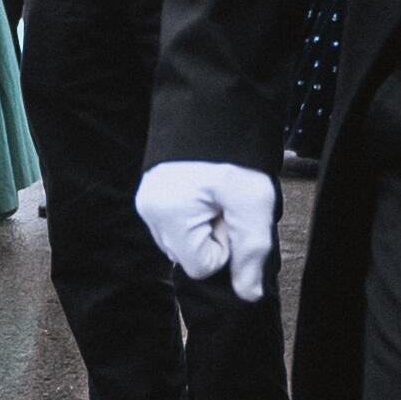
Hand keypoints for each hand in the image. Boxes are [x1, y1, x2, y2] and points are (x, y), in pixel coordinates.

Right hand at [137, 159, 276, 298]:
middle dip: (214, 235)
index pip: (202, 268)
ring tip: (217, 194)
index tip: (232, 215)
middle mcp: (149, 211)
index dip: (225, 246)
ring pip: (184, 240)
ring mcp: (147, 201)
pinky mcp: (152, 193)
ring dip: (206, 224)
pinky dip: (196, 213)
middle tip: (226, 202)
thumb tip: (249, 295)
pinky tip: (206, 190)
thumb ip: (251, 251)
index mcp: (168, 215)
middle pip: (189, 255)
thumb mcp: (253, 201)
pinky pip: (178, 223)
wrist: (215, 104)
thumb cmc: (234, 151)